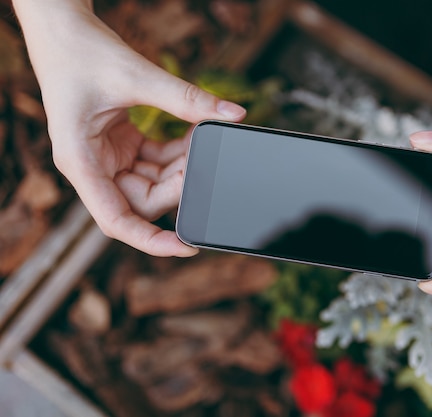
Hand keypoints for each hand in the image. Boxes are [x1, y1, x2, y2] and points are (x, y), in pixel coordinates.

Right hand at [14, 0, 245, 255]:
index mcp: (81, 162)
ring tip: (202, 139)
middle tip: (206, 158)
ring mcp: (108, 158)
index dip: (151, 241)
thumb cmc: (81, 52)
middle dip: (180, 184)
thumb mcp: (136, 77)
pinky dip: (177, 153)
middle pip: (144, 200)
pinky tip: (195, 134)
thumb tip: (232, 115)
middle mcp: (93, 167)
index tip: (185, 247)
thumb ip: (186, 99)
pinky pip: (156, 162)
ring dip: (182, 167)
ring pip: (155, 182)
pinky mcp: (122, 146)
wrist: (63, 29)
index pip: (117, 220)